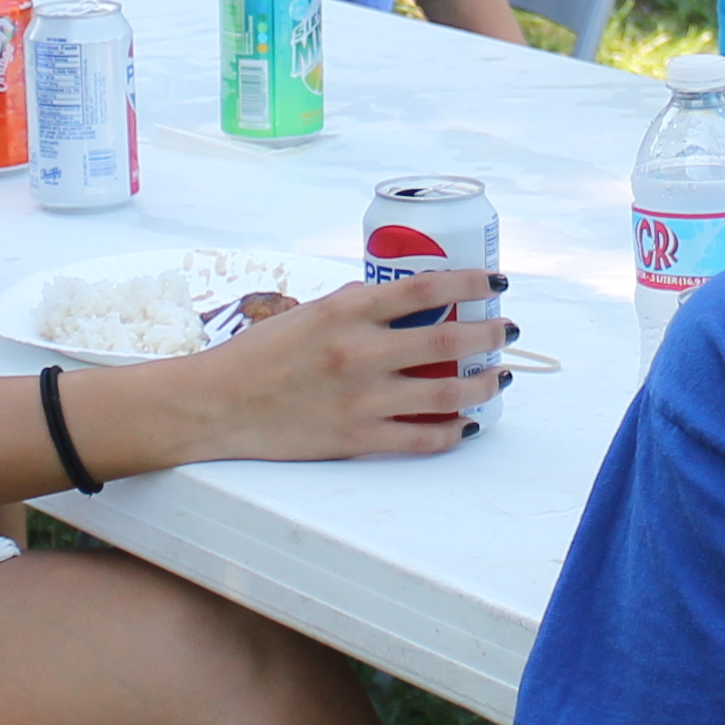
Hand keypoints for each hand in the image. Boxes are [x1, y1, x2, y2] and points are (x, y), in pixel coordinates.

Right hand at [91, 267, 508, 471]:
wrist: (215, 406)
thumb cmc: (257, 356)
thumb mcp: (304, 313)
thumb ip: (354, 306)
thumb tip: (403, 300)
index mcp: (345, 312)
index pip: (426, 289)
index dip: (472, 284)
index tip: (496, 284)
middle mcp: (360, 353)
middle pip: (449, 342)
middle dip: (491, 335)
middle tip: (509, 331)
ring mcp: (362, 400)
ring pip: (448, 394)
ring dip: (485, 384)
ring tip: (500, 377)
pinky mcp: (357, 439)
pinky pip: (423, 438)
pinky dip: (455, 431)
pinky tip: (469, 423)